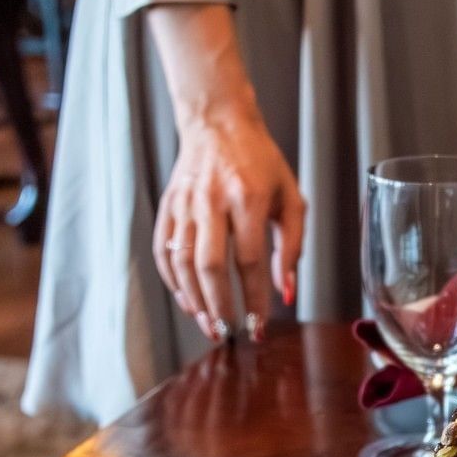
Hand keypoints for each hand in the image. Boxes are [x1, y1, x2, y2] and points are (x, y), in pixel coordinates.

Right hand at [153, 101, 304, 341]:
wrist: (218, 123)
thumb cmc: (261, 164)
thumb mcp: (290, 198)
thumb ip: (292, 247)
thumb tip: (287, 293)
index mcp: (249, 197)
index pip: (250, 259)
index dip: (254, 299)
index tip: (259, 327)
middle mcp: (213, 200)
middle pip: (211, 264)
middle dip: (218, 305)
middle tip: (227, 332)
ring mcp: (185, 202)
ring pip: (182, 261)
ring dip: (193, 299)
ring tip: (208, 324)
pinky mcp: (168, 205)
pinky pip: (163, 250)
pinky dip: (173, 281)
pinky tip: (187, 300)